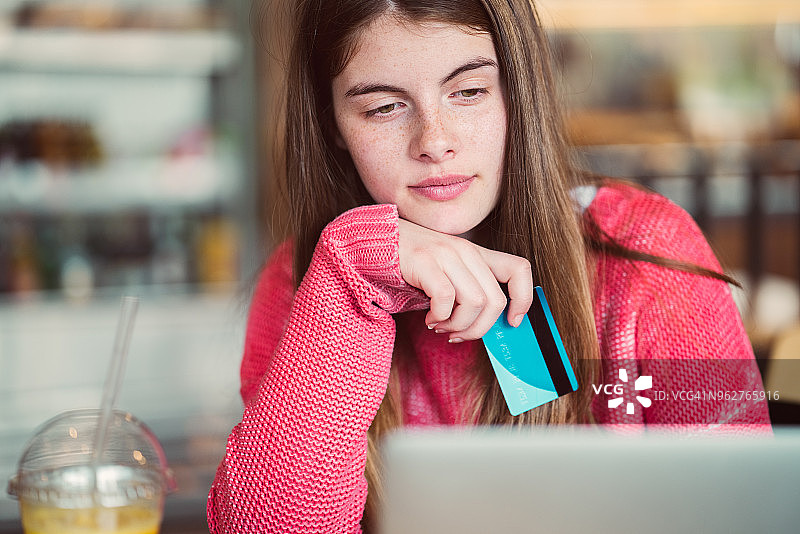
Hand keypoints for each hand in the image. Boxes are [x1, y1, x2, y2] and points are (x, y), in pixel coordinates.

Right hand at [398, 218, 532, 341]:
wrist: (374, 241)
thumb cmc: (410, 264)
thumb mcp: (446, 273)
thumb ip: (465, 291)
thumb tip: (482, 326)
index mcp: (476, 254)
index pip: (519, 269)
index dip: (523, 299)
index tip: (512, 322)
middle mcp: (465, 251)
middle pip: (495, 300)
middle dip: (479, 329)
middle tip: (458, 334)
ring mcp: (446, 254)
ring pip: (475, 303)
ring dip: (458, 325)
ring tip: (441, 326)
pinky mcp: (425, 261)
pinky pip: (446, 299)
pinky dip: (440, 317)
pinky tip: (429, 318)